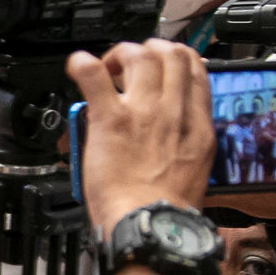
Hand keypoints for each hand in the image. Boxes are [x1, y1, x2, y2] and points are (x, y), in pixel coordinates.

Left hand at [66, 39, 214, 231]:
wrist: (150, 225)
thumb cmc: (166, 210)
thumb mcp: (193, 170)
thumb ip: (183, 143)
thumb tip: (168, 132)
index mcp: (197, 126)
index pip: (195, 69)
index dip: (175, 59)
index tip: (159, 66)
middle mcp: (174, 112)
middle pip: (172, 53)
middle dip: (150, 49)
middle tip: (130, 66)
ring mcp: (144, 113)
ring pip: (141, 55)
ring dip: (120, 54)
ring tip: (107, 70)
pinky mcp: (112, 120)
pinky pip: (95, 76)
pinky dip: (83, 64)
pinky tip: (77, 66)